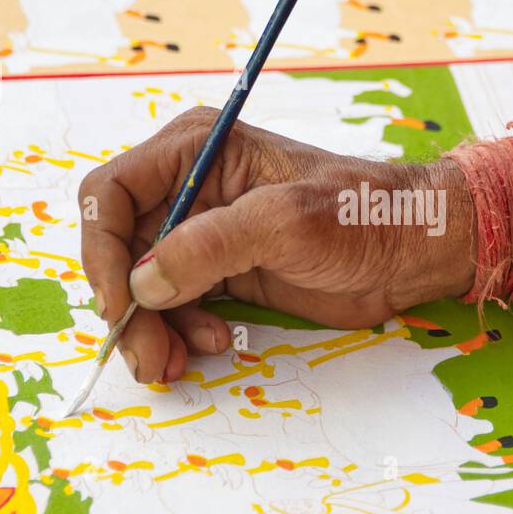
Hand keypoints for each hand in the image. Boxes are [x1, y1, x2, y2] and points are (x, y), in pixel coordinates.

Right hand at [78, 106, 474, 383]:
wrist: (411, 251)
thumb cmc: (359, 216)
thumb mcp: (285, 222)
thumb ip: (209, 247)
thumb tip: (142, 282)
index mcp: (195, 150)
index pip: (111, 193)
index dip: (100, 250)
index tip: (119, 304)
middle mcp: (188, 187)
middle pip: (121, 250)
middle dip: (129, 307)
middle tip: (148, 358)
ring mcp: (203, 233)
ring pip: (144, 286)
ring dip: (153, 330)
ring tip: (178, 363)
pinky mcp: (222, 272)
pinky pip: (176, 307)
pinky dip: (180, 333)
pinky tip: (214, 344)